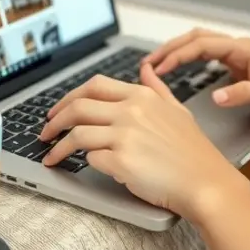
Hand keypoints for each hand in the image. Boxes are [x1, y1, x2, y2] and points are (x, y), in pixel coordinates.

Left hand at [39, 64, 243, 220]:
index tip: (58, 109)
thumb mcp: (177, 109)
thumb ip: (157, 87)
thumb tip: (144, 69)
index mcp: (141, 96)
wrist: (204, 180)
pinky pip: (90, 159)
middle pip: (78, 106)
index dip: (69, 97)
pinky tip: (80, 168)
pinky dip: (81, 162)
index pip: (94, 86)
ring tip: (51, 156)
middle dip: (54, 120)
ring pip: (76, 134)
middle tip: (45, 132)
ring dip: (57, 147)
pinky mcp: (120, 162)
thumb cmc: (193, 150)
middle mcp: (130, 111)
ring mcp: (124, 136)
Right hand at [143, 28, 249, 139]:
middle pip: (196, 39)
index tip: (159, 68)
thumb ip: (246, 94)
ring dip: (176, 52)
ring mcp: (236, 60)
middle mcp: (239, 50)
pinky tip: (173, 74)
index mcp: (245, 50)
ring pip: (198, 46)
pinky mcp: (233, 72)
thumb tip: (217, 95)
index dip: (179, 54)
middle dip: (170, 48)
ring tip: (154, 65)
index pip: (203, 44)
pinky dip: (185, 61)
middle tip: (147, 62)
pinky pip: (203, 58)